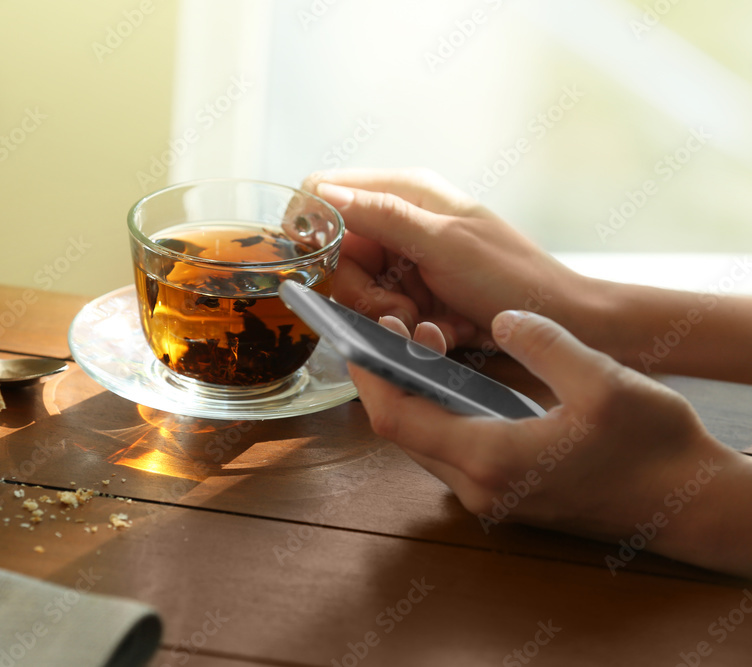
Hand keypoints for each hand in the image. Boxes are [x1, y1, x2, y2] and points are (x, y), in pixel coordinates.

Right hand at [301, 168, 595, 349]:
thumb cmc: (512, 277)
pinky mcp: (414, 295)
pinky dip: (409, 329)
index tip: (326, 265)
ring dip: (389, 316)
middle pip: (336, 255)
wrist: (561, 324)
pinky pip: (384, 314)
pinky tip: (443, 331)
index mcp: (405, 191)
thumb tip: (321, 193)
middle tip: (401, 310)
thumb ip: (381, 215)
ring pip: (356, 292)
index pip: (324, 192)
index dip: (314, 228)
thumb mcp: (443, 243)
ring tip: (430, 324)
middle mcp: (399, 222)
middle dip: (362, 292)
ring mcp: (405, 261)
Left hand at [350, 310, 751, 577]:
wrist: (691, 507)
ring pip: (426, 441)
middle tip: (392, 329)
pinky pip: (453, 450)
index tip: (356, 337)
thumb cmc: (653, 449)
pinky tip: (454, 379)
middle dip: (388, 379)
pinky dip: (441, 413)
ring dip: (415, 396)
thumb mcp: (601, 381)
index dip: (369, 376)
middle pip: (404, 431)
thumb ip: (542, 342)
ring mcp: (491, 497)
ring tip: (421, 345)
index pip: (397, 419)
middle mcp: (479, 487)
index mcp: (491, 460)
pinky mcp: (506, 494)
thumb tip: (500, 319)